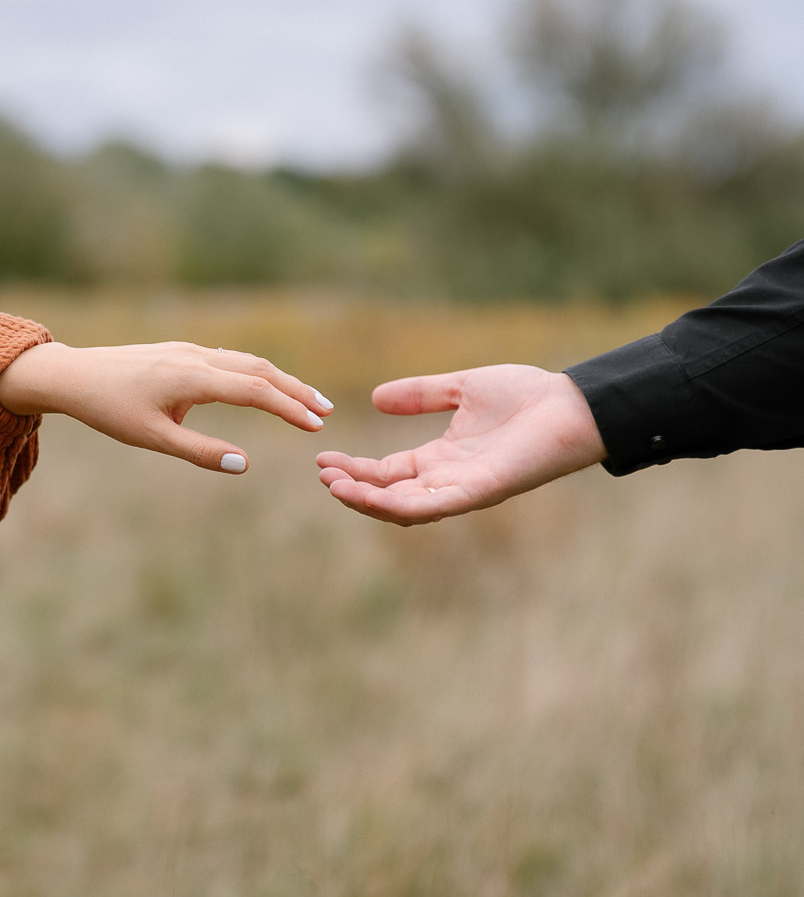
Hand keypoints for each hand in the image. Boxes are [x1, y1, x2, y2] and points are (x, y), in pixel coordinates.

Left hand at [0, 340, 332, 472]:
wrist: (72, 375)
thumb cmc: (109, 410)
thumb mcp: (153, 438)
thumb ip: (201, 452)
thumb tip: (245, 464)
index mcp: (193, 378)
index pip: (256, 390)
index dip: (289, 408)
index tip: (316, 427)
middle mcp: (197, 358)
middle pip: (260, 369)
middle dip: (296, 390)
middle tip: (325, 413)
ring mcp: (190, 351)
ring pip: (247, 361)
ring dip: (279, 380)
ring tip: (305, 401)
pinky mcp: (181, 352)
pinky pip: (230, 359)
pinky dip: (257, 373)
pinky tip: (264, 387)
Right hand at [316, 365, 605, 524]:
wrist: (573, 404)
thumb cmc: (528, 395)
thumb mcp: (462, 388)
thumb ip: (421, 395)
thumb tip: (377, 398)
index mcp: (443, 458)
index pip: (389, 473)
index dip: (356, 469)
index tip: (323, 459)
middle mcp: (450, 479)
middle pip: (391, 495)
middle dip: (354, 489)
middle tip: (323, 476)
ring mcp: (465, 489)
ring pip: (407, 508)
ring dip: (370, 502)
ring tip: (337, 487)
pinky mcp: (482, 490)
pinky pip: (436, 506)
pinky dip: (401, 504)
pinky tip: (373, 495)